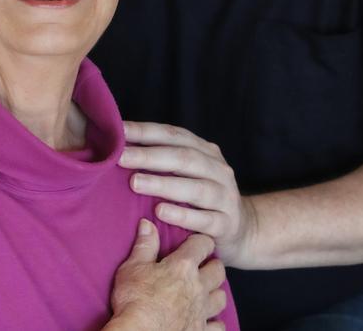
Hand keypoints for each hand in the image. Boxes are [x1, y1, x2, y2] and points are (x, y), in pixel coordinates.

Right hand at [108, 219, 225, 329]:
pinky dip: (214, 322)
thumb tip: (147, 224)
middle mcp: (198, 287)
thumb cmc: (134, 300)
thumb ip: (144, 245)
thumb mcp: (133, 267)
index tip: (197, 242)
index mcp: (183, 266)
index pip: (202, 244)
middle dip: (213, 265)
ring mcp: (202, 311)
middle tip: (203, 266)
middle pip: (218, 270)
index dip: (201, 241)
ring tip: (206, 292)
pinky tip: (206, 320)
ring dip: (215, 292)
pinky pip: (218, 326)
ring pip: (221, 298)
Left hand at [119, 122, 255, 267]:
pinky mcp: (227, 225)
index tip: (118, 130)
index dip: (146, 131)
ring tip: (135, 183)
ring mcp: (225, 197)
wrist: (244, 231)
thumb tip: (119, 147)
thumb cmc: (203, 198)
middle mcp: (218, 169)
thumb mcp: (188, 174)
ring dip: (163, 184)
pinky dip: (182, 215)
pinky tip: (160, 212)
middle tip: (120, 157)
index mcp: (206, 151)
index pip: (174, 135)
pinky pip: (204, 220)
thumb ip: (163, 160)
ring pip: (195, 188)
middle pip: (183, 158)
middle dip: (149, 156)